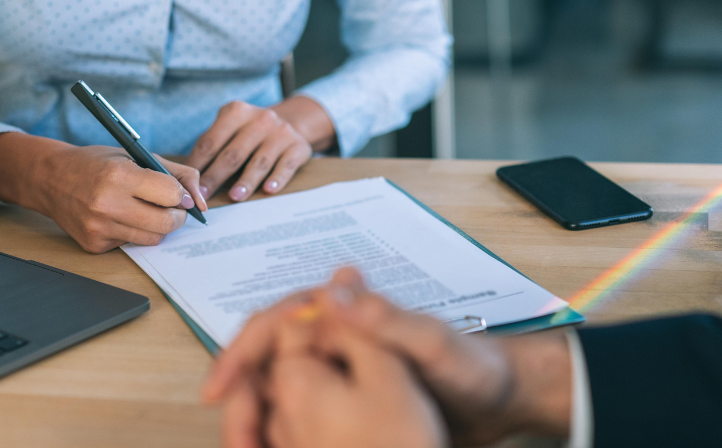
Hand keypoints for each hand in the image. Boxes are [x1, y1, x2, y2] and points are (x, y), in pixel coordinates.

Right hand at [0, 132, 206, 252]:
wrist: (50, 179)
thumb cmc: (97, 164)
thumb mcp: (135, 155)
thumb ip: (175, 173)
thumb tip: (202, 200)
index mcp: (119, 175)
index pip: (171, 195)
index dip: (181, 196)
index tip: (180, 195)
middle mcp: (107, 203)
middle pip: (166, 223)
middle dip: (177, 217)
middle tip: (172, 209)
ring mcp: (99, 227)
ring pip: (152, 239)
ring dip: (158, 227)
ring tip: (146, 211)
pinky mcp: (94, 244)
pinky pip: (130, 245)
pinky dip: (133, 233)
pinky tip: (120, 218)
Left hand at [185, 97, 334, 201]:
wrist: (293, 122)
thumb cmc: (250, 132)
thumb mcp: (231, 127)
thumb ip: (213, 145)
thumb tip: (189, 176)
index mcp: (236, 112)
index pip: (211, 142)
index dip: (198, 165)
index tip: (189, 185)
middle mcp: (260, 119)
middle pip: (233, 153)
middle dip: (216, 177)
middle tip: (204, 196)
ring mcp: (281, 132)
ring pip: (259, 161)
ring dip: (246, 181)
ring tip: (235, 197)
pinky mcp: (298, 147)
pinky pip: (286, 166)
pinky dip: (277, 179)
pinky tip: (268, 190)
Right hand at [204, 268, 572, 447]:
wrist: (501, 401)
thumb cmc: (474, 368)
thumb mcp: (432, 345)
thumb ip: (387, 319)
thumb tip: (332, 290)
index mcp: (348, 315)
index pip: (275, 323)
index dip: (240, 354)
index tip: (220, 390)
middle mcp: (335, 336)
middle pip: (266, 356)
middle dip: (241, 391)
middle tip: (233, 433)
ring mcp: (339, 366)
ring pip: (277, 385)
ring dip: (257, 413)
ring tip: (248, 445)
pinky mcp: (346, 395)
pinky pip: (299, 409)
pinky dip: (281, 428)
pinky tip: (274, 446)